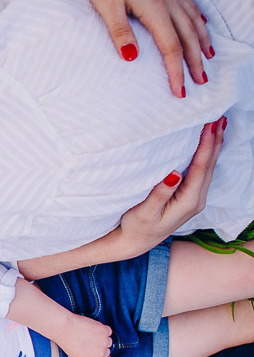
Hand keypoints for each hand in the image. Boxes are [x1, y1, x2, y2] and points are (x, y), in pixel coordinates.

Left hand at [59, 313, 112, 356]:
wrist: (65, 328)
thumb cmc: (67, 341)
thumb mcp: (76, 355)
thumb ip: (88, 356)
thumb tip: (94, 352)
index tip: (106, 356)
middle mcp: (99, 354)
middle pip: (106, 351)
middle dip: (102, 347)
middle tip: (94, 341)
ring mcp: (103, 342)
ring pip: (108, 341)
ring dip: (103, 338)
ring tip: (91, 334)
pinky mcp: (104, 331)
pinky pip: (108, 331)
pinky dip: (103, 329)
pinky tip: (95, 328)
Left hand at [73, 0, 213, 96]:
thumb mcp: (107, 5)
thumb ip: (120, 32)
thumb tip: (132, 58)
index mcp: (155, 8)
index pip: (171, 47)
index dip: (176, 71)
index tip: (179, 91)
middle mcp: (168, 0)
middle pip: (188, 37)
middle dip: (194, 62)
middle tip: (200, 82)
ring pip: (193, 21)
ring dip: (201, 43)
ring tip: (207, 60)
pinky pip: (190, 6)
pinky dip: (199, 20)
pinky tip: (202, 26)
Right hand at [117, 117, 225, 256]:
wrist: (137, 241)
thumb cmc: (136, 227)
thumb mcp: (145, 213)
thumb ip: (160, 194)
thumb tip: (175, 173)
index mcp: (188, 202)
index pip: (200, 168)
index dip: (206, 145)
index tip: (209, 124)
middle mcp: (196, 200)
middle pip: (209, 165)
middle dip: (215, 140)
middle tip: (218, 115)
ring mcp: (195, 198)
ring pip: (209, 167)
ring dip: (214, 144)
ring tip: (218, 123)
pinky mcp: (191, 195)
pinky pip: (203, 170)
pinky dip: (207, 153)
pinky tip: (209, 143)